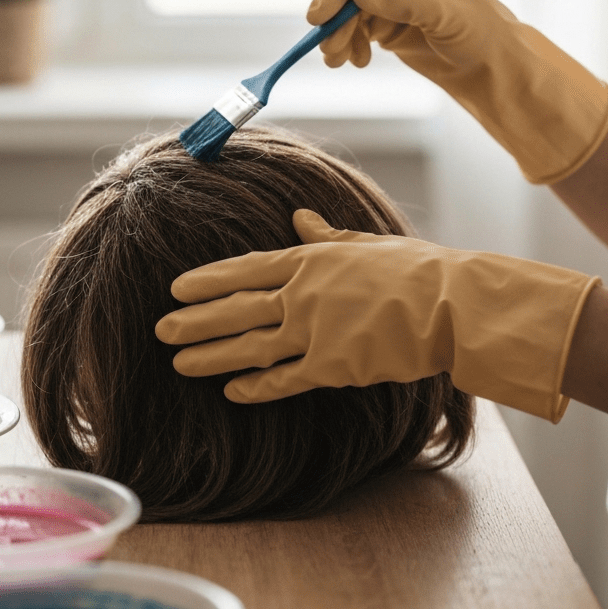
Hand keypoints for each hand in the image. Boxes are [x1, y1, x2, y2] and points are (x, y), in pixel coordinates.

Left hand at [155, 209, 600, 422]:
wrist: (447, 304)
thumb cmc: (411, 268)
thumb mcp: (364, 242)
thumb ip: (324, 236)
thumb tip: (299, 216)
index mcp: (308, 260)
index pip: (244, 269)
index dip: (207, 280)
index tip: (175, 288)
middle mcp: (302, 295)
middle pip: (236, 310)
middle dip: (194, 321)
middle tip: (160, 330)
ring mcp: (314, 331)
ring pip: (250, 347)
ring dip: (211, 356)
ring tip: (179, 364)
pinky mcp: (332, 366)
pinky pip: (285, 379)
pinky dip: (257, 386)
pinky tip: (231, 391)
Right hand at [307, 0, 607, 184]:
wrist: (489, 69)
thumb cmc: (480, 35)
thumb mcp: (445, 16)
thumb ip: (403, 2)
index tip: (322, 14)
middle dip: (335, 16)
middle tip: (324, 44)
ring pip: (348, 11)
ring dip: (337, 35)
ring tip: (338, 61)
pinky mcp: (385, 25)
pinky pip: (354, 31)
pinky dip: (347, 46)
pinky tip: (356, 62)